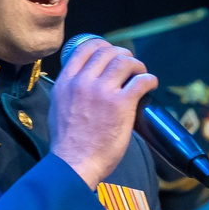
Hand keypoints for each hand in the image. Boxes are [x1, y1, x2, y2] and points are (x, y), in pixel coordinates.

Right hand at [50, 37, 157, 186]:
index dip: (102, 45)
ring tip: (141, 74)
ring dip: (137, 65)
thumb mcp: (57, 107)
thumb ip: (68, 91)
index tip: (111, 52)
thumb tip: (80, 83)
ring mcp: (103, 92)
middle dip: (122, 54)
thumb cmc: (67, 143)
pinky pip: (141, 81)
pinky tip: (151, 84)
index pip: (85, 48)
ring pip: (125, 62)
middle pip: (107, 52)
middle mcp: (83, 82)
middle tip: (130, 65)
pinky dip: (149, 79)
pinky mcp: (121, 104)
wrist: (74, 163)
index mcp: (66, 82)